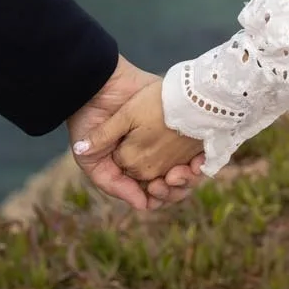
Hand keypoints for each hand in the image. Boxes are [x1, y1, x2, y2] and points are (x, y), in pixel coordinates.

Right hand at [68, 59, 203, 210]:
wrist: (99, 84)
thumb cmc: (89, 119)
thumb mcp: (89, 157)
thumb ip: (111, 182)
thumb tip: (143, 205)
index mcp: (134, 167)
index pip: (154, 193)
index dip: (158, 198)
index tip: (154, 194)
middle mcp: (153, 157)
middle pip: (174, 187)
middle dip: (174, 191)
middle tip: (166, 181)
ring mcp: (168, 143)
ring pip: (187, 173)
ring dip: (186, 180)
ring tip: (177, 173)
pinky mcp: (180, 126)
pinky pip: (198, 151)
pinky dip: (199, 163)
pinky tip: (193, 163)